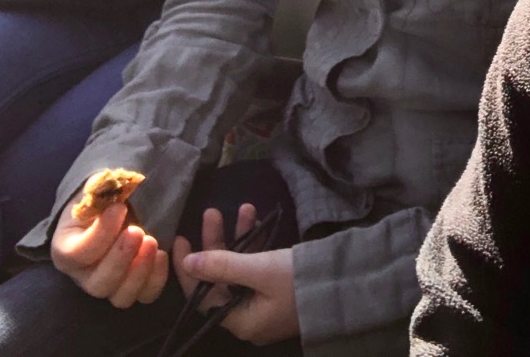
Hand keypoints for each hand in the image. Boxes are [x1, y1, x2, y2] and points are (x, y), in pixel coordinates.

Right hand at [51, 197, 169, 308]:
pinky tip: (164, 253)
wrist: (119, 208)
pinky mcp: (134, 288)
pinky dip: (157, 278)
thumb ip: (100, 188)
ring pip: (121, 297)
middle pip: (98, 284)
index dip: (99, 235)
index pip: (77, 254)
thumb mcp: (96, 188)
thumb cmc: (103, 198)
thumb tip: (110, 185)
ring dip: (139, 272)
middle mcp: (85, 275)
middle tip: (137, 231)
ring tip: (152, 242)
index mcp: (67, 250)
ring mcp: (111, 285)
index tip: (119, 208)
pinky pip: (146, 295)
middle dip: (120, 258)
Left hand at [172, 204, 299, 344]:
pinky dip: (255, 244)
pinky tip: (255, 218)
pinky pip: (258, 267)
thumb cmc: (299, 280)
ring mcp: (266, 302)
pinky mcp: (280, 289)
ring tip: (240, 207)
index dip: (188, 268)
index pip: (202, 297)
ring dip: (238, 238)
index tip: (181, 240)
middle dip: (216, 243)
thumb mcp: (259, 269)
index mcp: (241, 322)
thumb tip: (188, 261)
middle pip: (221, 280)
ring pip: (240, 269)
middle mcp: (250, 317)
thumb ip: (222, 265)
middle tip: (211, 213)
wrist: (348, 283)